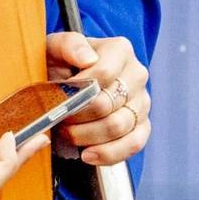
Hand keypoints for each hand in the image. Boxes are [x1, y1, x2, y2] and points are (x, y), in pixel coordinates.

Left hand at [45, 31, 150, 167]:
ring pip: (118, 126)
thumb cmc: (62, 63)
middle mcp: (136, 74)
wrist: (69, 79)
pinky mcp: (142, 125)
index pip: (102, 74)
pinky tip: (88, 154)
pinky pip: (133, 144)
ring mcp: (142, 101)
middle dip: (77, 117)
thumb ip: (69, 45)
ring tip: (68, 134)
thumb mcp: (56, 47)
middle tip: (58, 119)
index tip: (58, 98)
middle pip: (107, 104)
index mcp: (120, 50)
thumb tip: (87, 59)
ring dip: (86, 136)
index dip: (77, 91)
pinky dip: (109, 154)